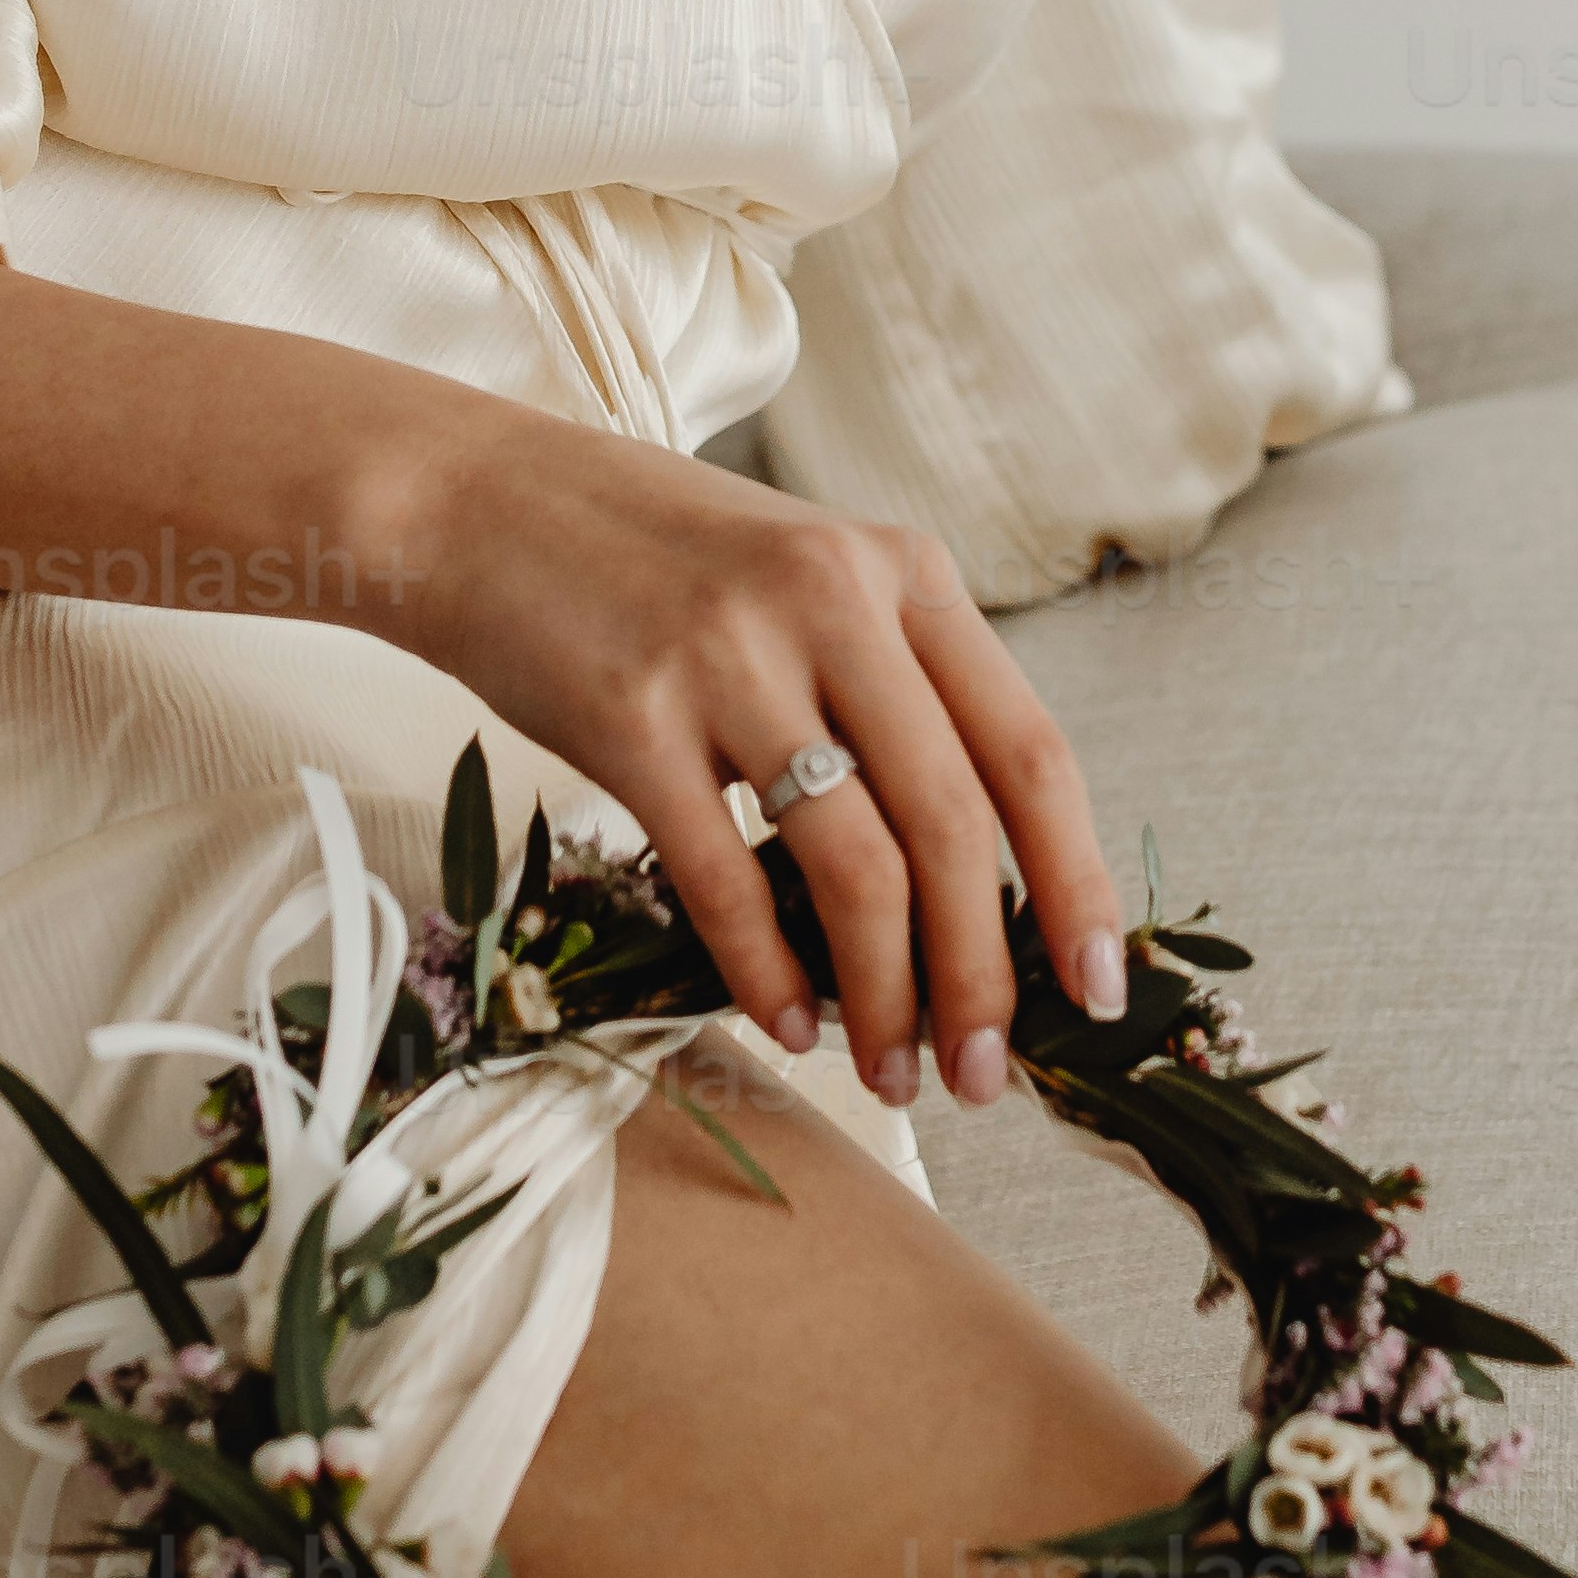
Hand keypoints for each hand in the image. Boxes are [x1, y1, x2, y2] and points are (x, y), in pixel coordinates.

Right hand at [357, 386, 1125, 1110]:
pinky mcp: (632, 718)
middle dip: (981, 976)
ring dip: (885, 994)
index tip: (1097, 989)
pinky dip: (767, 973)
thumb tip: (978, 883)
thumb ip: (895, 689)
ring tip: (892, 1074)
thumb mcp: (809, 581)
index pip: (1030, 751)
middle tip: (986, 1075)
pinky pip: (723, 878)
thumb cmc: (654, 561)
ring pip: (853, 865)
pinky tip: (790, 1025)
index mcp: (903, 573)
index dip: (1075, 884)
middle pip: (953, 826)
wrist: (479, 502)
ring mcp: (731, 659)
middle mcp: (833, 604)